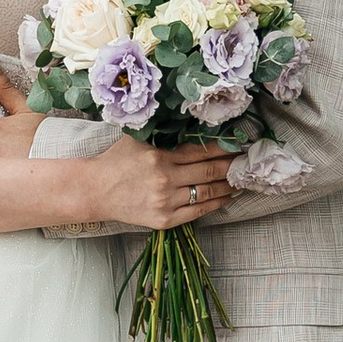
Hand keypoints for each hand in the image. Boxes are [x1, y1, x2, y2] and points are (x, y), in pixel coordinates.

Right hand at [88, 138, 233, 233]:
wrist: (95, 190)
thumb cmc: (117, 160)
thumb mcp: (138, 138)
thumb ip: (163, 131)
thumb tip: (193, 121)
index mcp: (160, 155)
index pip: (201, 151)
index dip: (224, 148)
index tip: (239, 145)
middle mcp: (165, 179)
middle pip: (209, 172)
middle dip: (231, 167)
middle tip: (247, 162)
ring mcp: (165, 201)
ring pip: (207, 193)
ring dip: (228, 186)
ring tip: (241, 180)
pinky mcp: (164, 220)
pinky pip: (197, 212)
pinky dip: (215, 204)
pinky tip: (226, 197)